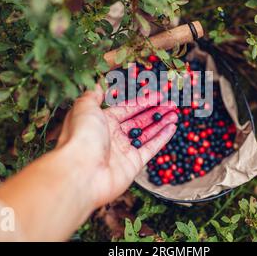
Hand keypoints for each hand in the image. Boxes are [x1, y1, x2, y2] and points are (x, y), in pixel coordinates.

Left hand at [56, 86, 177, 207]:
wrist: (81, 172)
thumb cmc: (81, 136)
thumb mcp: (84, 107)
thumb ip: (93, 95)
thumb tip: (97, 83)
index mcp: (101, 121)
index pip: (126, 108)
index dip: (143, 101)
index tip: (158, 94)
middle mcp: (112, 136)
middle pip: (138, 120)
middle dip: (155, 111)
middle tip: (171, 103)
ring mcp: (123, 151)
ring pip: (146, 133)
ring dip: (161, 123)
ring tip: (175, 113)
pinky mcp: (133, 164)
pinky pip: (150, 148)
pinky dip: (162, 138)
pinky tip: (172, 127)